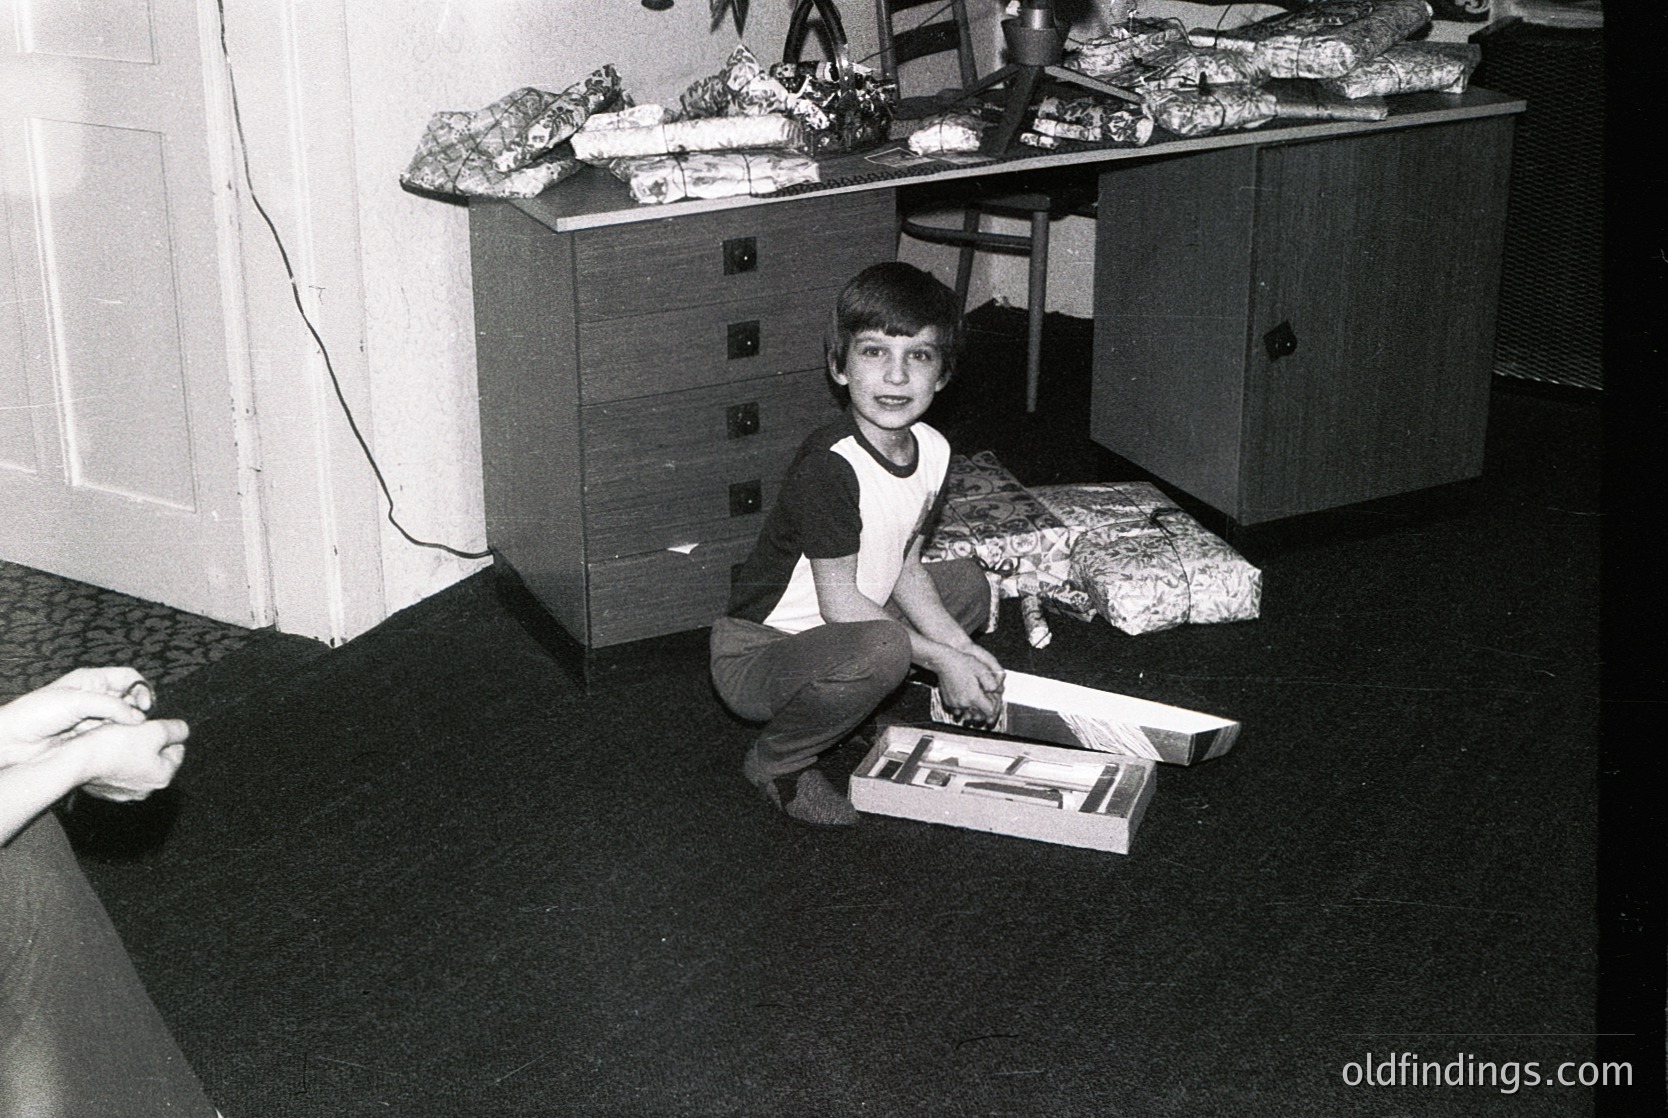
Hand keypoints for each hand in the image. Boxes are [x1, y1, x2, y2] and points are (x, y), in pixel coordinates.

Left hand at [0, 667, 151, 766]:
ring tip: (125, 734)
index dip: (141, 688)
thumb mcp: (77, 701)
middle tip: (138, 722)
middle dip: (137, 709)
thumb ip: (111, 706)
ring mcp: (93, 717)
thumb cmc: (37, 713)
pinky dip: (118, 738)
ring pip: (123, 718)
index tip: (146, 704)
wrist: (13, 740)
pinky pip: (112, 734)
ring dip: (127, 726)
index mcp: (91, 680)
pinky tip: (116, 743)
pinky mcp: (89, 735)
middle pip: (130, 698)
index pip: (128, 677)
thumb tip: (139, 718)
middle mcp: (95, 696)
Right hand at [71, 717, 188, 801]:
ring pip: (136, 762)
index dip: (168, 734)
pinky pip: (116, 768)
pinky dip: (114, 757)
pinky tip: (106, 748)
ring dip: (131, 748)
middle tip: (137, 729)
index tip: (156, 725)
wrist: (75, 760)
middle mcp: (145, 790)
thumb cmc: (114, 746)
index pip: (178, 751)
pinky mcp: (103, 789)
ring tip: (120, 736)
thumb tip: (183, 730)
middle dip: (150, 741)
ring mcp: (122, 792)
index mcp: (162, 777)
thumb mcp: (154, 730)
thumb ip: (175, 730)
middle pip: (157, 758)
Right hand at [936, 645, 1005, 728]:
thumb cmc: (962, 663)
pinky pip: (959, 711)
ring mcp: (955, 704)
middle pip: (980, 715)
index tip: (994, 703)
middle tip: (988, 703)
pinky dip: (964, 709)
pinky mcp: (949, 702)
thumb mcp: (982, 669)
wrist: (944, 661)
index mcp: (974, 696)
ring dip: (975, 711)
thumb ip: (992, 683)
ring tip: (977, 703)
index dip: (994, 708)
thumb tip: (997, 691)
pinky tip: (967, 701)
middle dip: (985, 711)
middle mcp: (964, 703)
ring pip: (969, 715)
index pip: (989, 711)